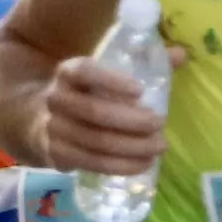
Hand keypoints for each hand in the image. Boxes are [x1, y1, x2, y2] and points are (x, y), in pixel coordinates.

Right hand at [43, 52, 165, 179]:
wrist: (41, 119)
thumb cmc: (87, 93)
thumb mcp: (105, 73)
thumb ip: (142, 61)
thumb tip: (180, 55)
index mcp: (68, 72)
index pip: (85, 71)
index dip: (111, 80)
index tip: (140, 90)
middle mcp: (56, 98)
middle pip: (95, 111)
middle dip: (132, 121)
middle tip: (160, 124)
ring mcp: (53, 129)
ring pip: (96, 141)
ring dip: (132, 147)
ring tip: (159, 147)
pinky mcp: (57, 155)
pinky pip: (92, 163)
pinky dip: (121, 166)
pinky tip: (144, 164)